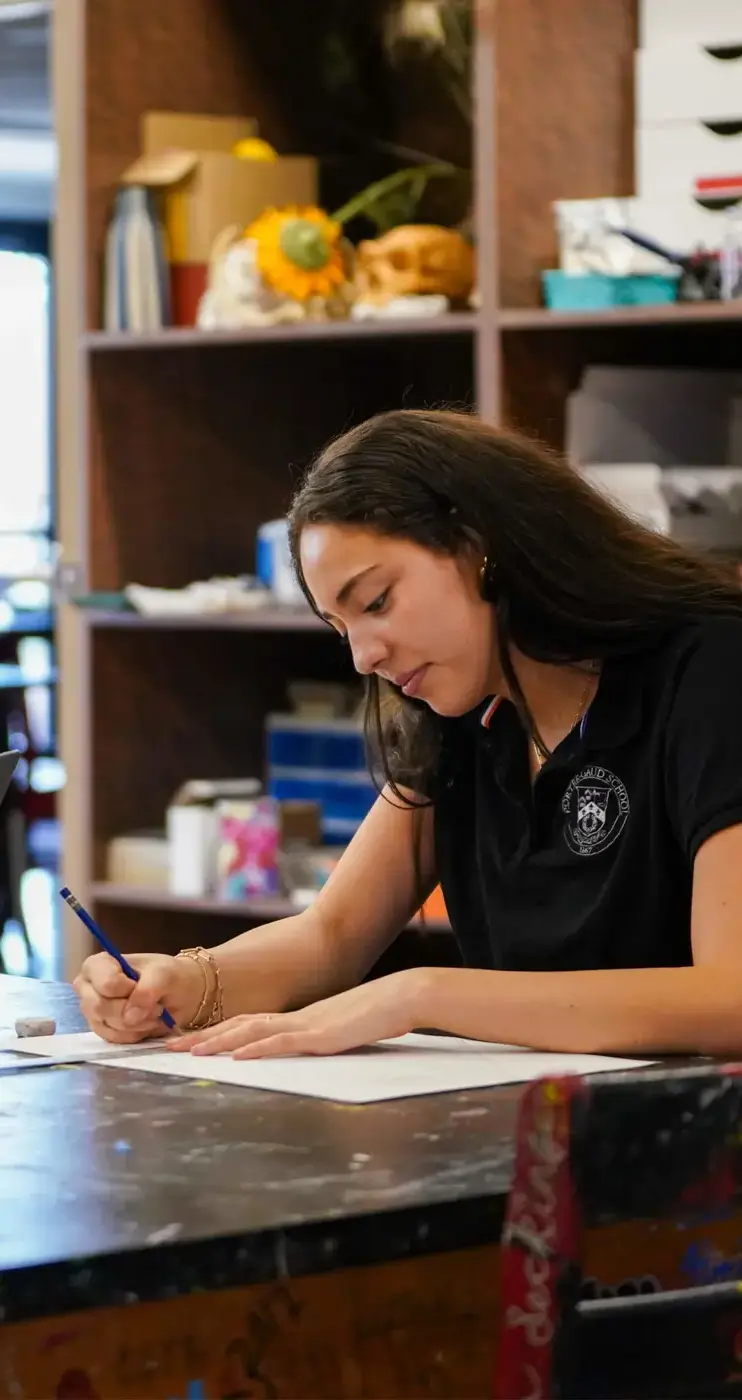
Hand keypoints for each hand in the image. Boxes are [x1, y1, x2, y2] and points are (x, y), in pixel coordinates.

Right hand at [74, 951, 202, 1042]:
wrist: (177, 993)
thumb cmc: (166, 976)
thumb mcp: (163, 974)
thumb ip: (147, 990)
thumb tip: (130, 1017)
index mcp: (97, 965)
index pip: (106, 983)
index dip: (127, 989)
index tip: (140, 984)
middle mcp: (87, 988)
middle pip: (101, 1007)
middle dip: (132, 1010)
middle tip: (154, 1004)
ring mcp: (92, 1012)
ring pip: (109, 1025)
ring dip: (137, 1023)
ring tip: (153, 1012)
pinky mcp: (101, 1031)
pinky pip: (115, 1039)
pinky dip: (135, 1034)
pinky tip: (145, 1023)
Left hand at [170, 970, 427, 1059]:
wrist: (401, 997)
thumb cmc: (376, 1015)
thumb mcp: (340, 1031)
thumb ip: (319, 1038)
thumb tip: (306, 1047)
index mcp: (296, 1020)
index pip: (247, 1026)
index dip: (216, 1034)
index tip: (189, 1043)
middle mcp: (294, 1019)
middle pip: (238, 1027)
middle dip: (202, 1038)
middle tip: (169, 1047)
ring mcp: (305, 1025)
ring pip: (251, 1032)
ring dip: (218, 1043)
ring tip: (189, 1052)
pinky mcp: (321, 1035)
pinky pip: (282, 1042)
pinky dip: (256, 1049)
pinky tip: (236, 1057)